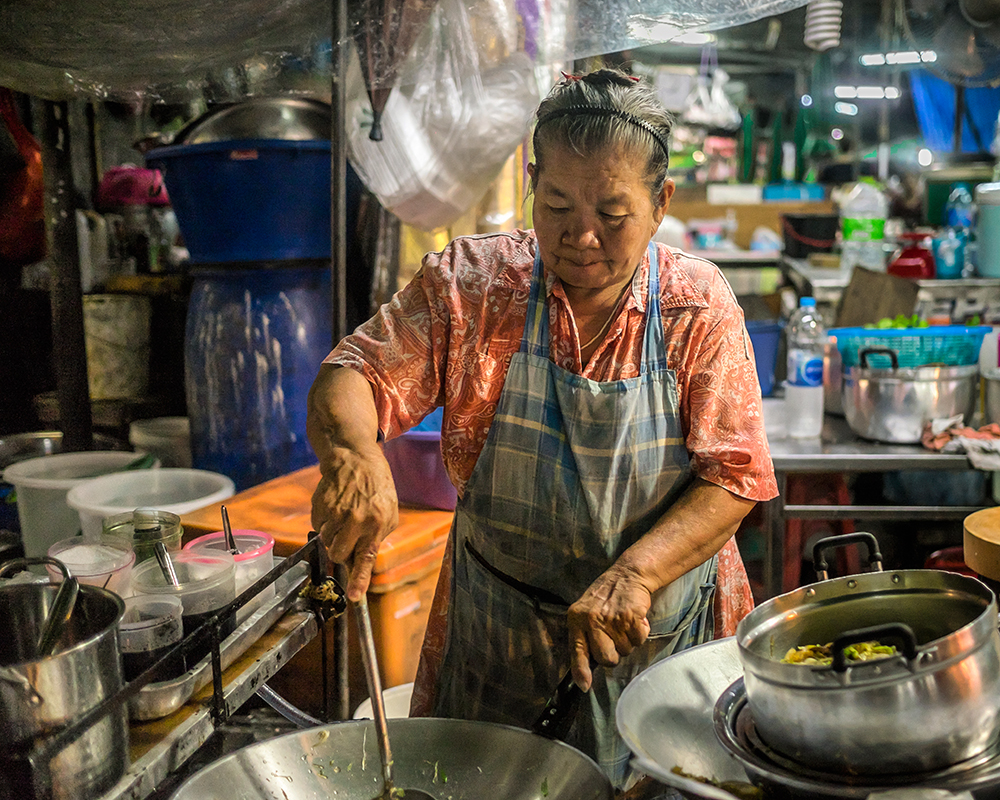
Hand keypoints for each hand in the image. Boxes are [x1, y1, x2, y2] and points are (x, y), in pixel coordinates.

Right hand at [310, 442, 397, 601]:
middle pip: (338, 554)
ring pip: (326, 542)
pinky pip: (317, 527)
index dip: (359, 580)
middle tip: (348, 537)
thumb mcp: (389, 511)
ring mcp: (335, 512)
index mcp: (376, 522)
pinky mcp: (319, 506)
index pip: (366, 558)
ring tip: (344, 516)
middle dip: (341, 551)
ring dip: (333, 536)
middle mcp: (355, 519)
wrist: (354, 458)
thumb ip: (377, 537)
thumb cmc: (377, 487)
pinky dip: (324, 522)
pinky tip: (335, 507)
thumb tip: (360, 560)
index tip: (354, 597)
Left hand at [566, 566, 651, 691]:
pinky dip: (640, 634)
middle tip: (614, 638)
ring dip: (627, 642)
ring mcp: (612, 618)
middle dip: (613, 654)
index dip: (581, 671)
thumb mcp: (585, 613)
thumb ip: (583, 638)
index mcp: (577, 619)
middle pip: (606, 658)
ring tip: (623, 624)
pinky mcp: (631, 617)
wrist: (627, 575)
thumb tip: (584, 675)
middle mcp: (592, 619)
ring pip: (624, 651)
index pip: (577, 651)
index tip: (585, 686)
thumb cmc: (605, 598)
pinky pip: (638, 640)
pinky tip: (635, 620)